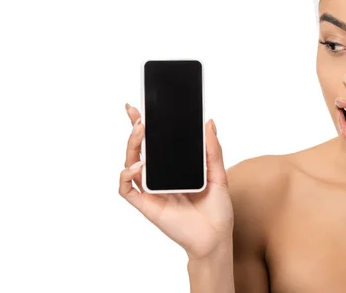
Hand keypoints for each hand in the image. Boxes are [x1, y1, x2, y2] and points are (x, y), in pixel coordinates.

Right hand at [119, 103, 233, 259]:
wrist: (215, 238)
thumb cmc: (217, 210)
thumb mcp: (219, 175)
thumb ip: (213, 150)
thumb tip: (209, 123)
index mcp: (175, 167)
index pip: (157, 142)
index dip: (147, 125)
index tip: (143, 107)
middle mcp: (160, 176)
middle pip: (140, 149)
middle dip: (134, 128)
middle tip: (137, 113)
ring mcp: (152, 190)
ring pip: (130, 164)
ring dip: (132, 146)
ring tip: (141, 132)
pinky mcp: (147, 205)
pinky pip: (126, 189)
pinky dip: (127, 176)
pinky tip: (138, 168)